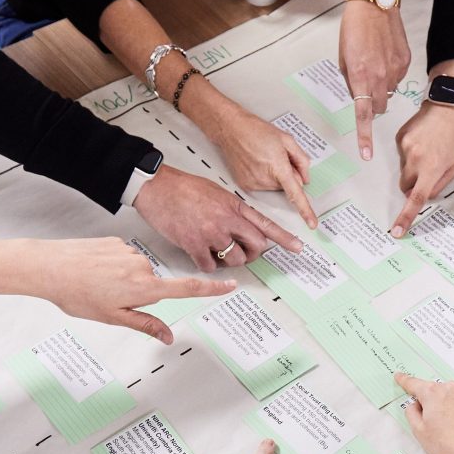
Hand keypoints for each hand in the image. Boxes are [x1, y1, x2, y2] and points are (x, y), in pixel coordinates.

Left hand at [0, 236, 234, 343]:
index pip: (187, 289)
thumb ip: (145, 325)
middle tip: (109, 299)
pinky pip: (124, 258)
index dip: (211, 289)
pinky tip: (94, 271)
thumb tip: (168, 336)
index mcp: (144, 288)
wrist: (50, 266)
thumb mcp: (113, 317)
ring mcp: (129, 252)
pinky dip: (113, 267)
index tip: (231, 286)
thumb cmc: (77, 293)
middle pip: (153, 285)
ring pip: (136, 272)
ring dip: (123, 280)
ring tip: (97, 285)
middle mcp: (141, 267)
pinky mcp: (118, 242)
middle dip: (138, 294)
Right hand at [134, 164, 302, 270]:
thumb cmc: (182, 187)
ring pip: (235, 260)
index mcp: (234, 205)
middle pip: (256, 246)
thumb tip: (241, 225)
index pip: (266, 224)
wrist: (156, 187)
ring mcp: (211, 234)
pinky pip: (210, 266)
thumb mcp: (217, 192)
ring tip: (218, 252)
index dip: (284, 238)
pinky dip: (207, 265)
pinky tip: (201, 256)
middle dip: (253, 254)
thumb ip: (232, 209)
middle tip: (244, 253)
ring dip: (229, 261)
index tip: (297, 247)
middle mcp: (227, 220)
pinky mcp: (194, 245)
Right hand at [211, 103, 316, 227]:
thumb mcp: (286, 140)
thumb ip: (301, 160)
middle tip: (276, 157)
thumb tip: (306, 179)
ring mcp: (253, 184)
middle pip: (286, 186)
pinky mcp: (246, 186)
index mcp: (278, 167)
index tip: (312, 223)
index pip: (295, 194)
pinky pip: (263, 186)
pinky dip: (263, 177)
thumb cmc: (256, 130)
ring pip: (274, 186)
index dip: (305, 210)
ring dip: (274, 175)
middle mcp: (265, 179)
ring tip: (264, 158)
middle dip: (287, 174)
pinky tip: (256, 163)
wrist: (231, 129)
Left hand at [340, 2, 409, 160]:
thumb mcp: (343, 58)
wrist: (375, 4)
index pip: (363, 115)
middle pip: (379, 107)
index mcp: (360, 77)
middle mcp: (379, 77)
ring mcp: (395, 70)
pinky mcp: (405, 62)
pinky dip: (391, 73)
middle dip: (372, 103)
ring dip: (381, 86)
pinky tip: (385, 56)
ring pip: (389, 92)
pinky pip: (398, 77)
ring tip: (374, 63)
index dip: (365, 136)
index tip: (366, 154)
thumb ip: (350, 82)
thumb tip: (357, 96)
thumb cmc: (355, 28)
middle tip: (365, 85)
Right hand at [390, 102, 453, 236]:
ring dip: (413, 166)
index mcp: (431, 168)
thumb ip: (438, 184)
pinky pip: (401, 155)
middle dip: (413, 184)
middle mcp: (414, 159)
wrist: (448, 106)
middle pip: (404, 186)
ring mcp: (404, 148)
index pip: (416, 199)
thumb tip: (423, 196)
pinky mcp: (399, 138)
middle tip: (427, 172)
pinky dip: (410, 153)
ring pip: (403, 170)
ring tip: (428, 149)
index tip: (398, 230)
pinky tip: (422, 141)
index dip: (406, 217)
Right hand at [394, 374, 453, 453]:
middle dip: (431, 402)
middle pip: (434, 391)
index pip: (413, 383)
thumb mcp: (419, 432)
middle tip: (434, 424)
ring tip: (452, 428)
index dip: (404, 381)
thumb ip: (412, 413)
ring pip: (451, 395)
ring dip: (448, 406)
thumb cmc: (446, 447)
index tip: (399, 377)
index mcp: (432, 394)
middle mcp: (450, 388)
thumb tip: (415, 405)